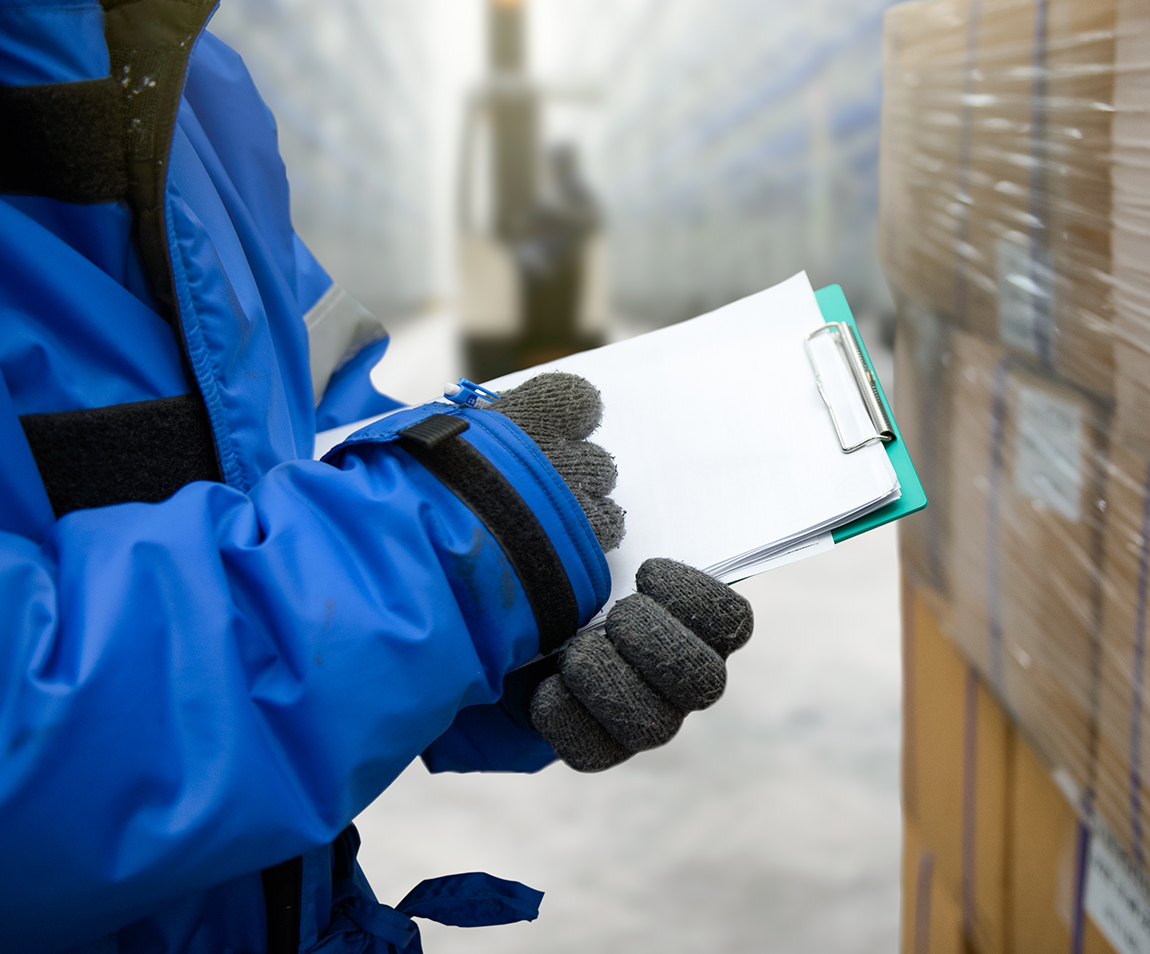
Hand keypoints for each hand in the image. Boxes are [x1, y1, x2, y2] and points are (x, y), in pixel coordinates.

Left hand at [483, 372, 753, 771]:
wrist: (419, 598)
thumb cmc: (481, 528)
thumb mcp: (510, 462)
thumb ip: (547, 419)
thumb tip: (584, 398)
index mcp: (662, 594)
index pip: (730, 620)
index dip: (704, 601)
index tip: (647, 569)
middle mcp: (654, 654)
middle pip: (707, 679)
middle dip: (657, 644)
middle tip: (609, 616)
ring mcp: (620, 704)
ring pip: (659, 724)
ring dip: (613, 680)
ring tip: (567, 652)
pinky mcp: (576, 741)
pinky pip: (597, 750)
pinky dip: (570, 717)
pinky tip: (536, 689)